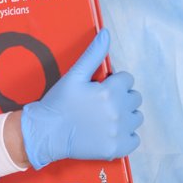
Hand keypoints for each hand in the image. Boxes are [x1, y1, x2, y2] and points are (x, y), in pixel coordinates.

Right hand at [20, 28, 142, 168]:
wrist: (46, 133)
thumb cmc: (59, 103)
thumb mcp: (74, 75)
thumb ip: (93, 54)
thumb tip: (106, 33)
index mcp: (110, 91)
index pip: (127, 79)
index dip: (114, 82)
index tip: (100, 88)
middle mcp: (118, 111)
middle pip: (134, 98)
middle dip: (121, 97)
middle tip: (102, 103)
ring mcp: (119, 131)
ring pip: (136, 118)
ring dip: (126, 116)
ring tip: (106, 117)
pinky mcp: (116, 148)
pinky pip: (134, 139)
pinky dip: (126, 136)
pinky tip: (110, 132)